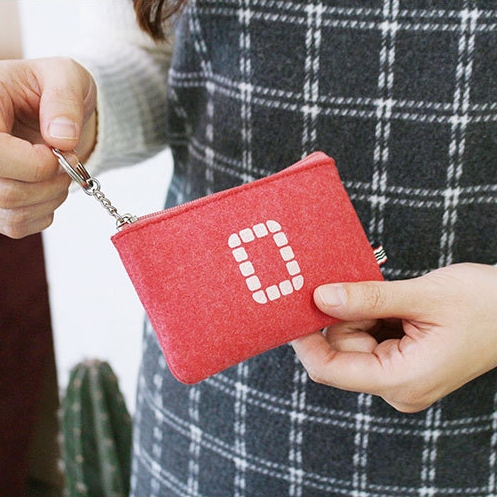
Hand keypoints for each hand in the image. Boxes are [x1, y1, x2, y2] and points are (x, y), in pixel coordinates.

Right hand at [0, 57, 96, 237]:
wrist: (56, 112)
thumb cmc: (56, 89)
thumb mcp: (66, 77)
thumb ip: (64, 100)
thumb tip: (61, 139)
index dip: (36, 164)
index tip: (63, 150)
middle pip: (5, 191)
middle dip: (51, 182)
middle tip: (69, 162)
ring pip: (11, 212)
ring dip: (51, 197)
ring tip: (61, 172)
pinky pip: (16, 225)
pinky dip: (44, 212)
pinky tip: (48, 187)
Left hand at [292, 263, 496, 412]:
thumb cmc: (483, 304)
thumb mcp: (421, 297)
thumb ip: (367, 299)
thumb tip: (320, 298)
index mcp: (401, 380)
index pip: (330, 370)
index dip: (304, 341)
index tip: (293, 310)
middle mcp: (396, 387)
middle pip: (340, 351)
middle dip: (343, 316)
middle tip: (364, 288)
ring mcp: (398, 377)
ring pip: (351, 342)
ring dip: (360, 314)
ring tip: (392, 299)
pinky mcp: (400, 363)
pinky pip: (367, 339)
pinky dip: (370, 317)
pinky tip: (393, 306)